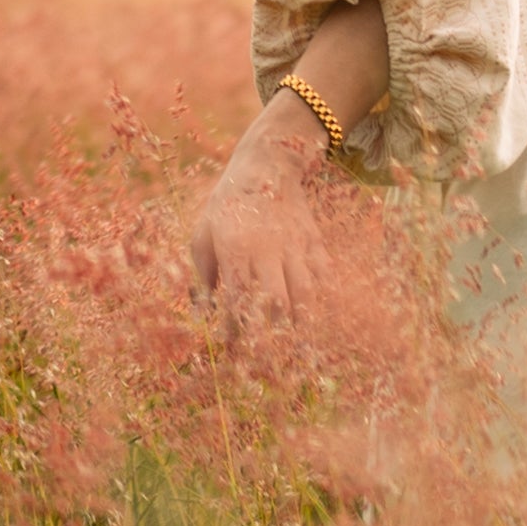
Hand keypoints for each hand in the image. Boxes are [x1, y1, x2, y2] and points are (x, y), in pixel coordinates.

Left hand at [188, 96, 331, 331]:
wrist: (266, 166)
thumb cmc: (226, 206)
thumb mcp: (203, 236)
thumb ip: (203, 278)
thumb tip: (201, 317)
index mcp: (235, 249)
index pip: (236, 299)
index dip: (236, 329)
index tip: (234, 350)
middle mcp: (267, 250)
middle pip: (275, 301)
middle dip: (273, 335)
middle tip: (270, 359)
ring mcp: (295, 245)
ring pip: (305, 292)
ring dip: (302, 323)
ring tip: (301, 348)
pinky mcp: (314, 241)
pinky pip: (325, 276)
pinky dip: (325, 299)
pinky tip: (322, 317)